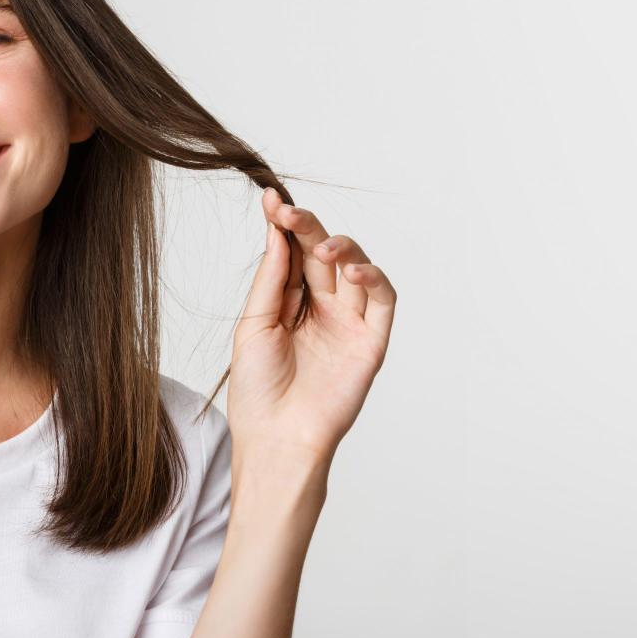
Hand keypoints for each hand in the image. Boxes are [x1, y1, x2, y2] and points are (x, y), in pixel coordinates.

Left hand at [227, 187, 397, 467]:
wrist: (276, 439)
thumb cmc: (258, 390)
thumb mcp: (253, 324)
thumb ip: (270, 278)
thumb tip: (276, 231)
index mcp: (290, 303)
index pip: (292, 253)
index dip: (284, 225)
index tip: (270, 198)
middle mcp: (322, 308)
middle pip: (321, 254)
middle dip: (307, 228)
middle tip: (288, 211)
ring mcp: (348, 323)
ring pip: (355, 267)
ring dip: (340, 247)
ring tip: (321, 245)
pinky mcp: (371, 341)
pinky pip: (382, 299)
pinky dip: (372, 278)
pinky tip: (351, 270)